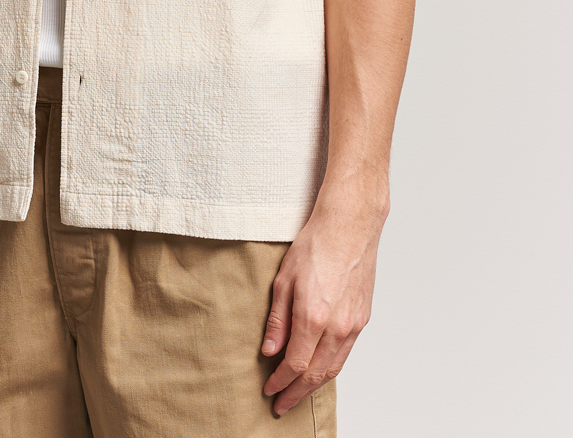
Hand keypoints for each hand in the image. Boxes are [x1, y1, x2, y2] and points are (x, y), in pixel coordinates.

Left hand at [259, 193, 386, 414]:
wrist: (350, 226)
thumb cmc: (316, 245)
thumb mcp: (284, 279)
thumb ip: (278, 319)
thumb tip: (270, 350)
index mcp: (314, 317)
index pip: (295, 364)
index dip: (280, 382)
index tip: (269, 390)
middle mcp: (337, 327)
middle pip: (316, 375)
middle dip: (296, 393)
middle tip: (281, 406)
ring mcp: (354, 325)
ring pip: (334, 368)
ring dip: (314, 386)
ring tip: (297, 394)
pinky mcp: (363, 319)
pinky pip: (346, 353)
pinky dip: (331, 368)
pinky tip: (320, 370)